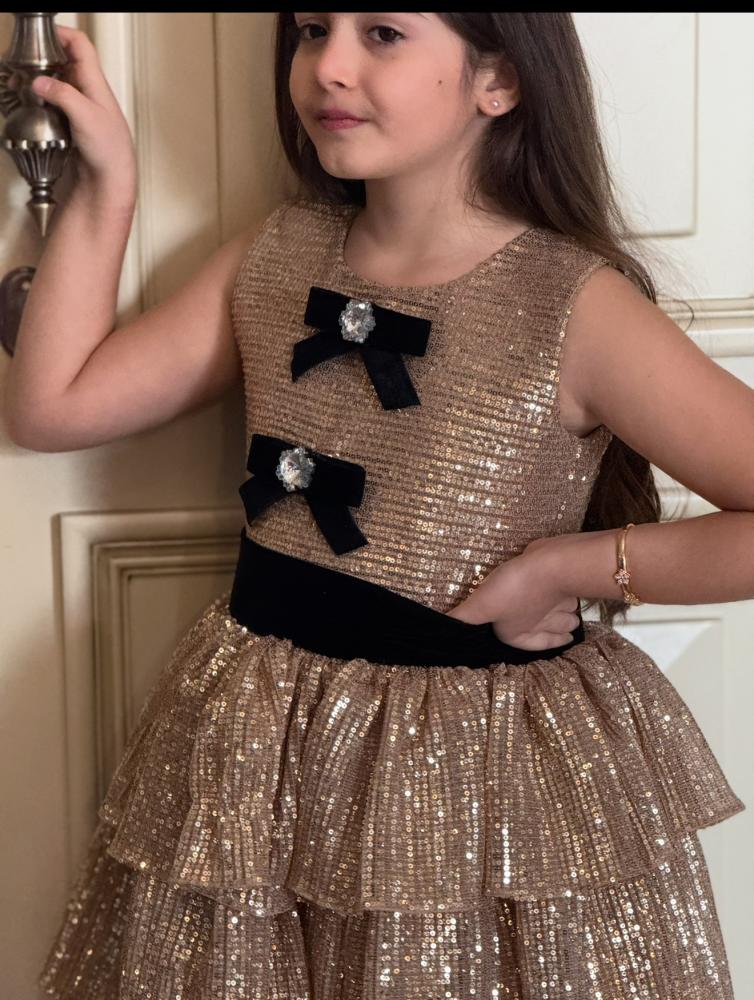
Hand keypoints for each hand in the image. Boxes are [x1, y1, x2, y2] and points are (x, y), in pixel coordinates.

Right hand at [12, 24, 136, 199]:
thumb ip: (63, 95)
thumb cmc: (110, 150)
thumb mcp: (86, 116)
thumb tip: (39, 81)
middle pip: (63, 60)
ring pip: (56, 80)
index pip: (80, 44)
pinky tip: (32, 103)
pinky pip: (53, 100)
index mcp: (95, 82)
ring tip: (23, 83)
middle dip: (43, 57)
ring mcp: (79, 105)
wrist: (111, 178)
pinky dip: (40, 97)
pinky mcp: (71, 120)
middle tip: (25, 63)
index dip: (61, 33)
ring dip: (39, 78)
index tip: (41, 35)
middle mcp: (87, 90)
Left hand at [444, 536, 580, 650]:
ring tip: (569, 617)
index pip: (535, 644)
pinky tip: (565, 593)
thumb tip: (441, 627)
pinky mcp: (562, 581)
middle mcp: (543, 620)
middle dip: (560, 631)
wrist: (552, 565)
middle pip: (557, 630)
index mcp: (522, 632)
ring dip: (567, 616)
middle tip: (567, 632)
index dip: (546, 644)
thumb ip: (462, 617)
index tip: (560, 643)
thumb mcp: (481, 605)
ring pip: (567, 613)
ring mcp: (556, 601)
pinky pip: (568, 594)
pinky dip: (569, 596)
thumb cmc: (515, 590)